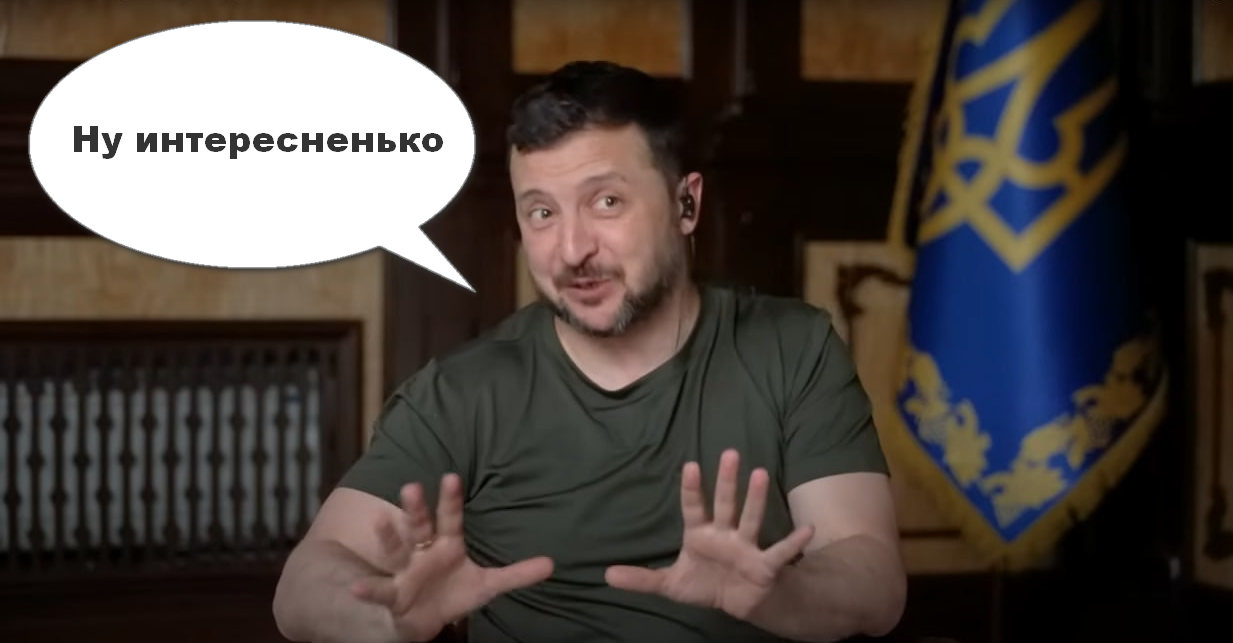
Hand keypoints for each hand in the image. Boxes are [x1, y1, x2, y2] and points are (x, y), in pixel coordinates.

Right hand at [351, 474, 553, 641]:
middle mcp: (423, 552)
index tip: (451, 476)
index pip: (451, 518)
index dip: (450, 499)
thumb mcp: (488, 586)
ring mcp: (405, 571)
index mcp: (447, 545)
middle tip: (412, 486)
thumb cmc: (455, 594)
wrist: (426, 621)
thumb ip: (517, 574)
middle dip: (416, 508)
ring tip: (379, 520)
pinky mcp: (393, 595)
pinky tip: (356, 587)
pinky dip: (368, 589)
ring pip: (396, 550)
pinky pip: (380, 591)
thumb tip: (552, 564)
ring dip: (387, 536)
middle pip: (420, 526)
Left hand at [605, 449, 813, 620]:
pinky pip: (780, 553)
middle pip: (725, 504)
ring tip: (761, 472)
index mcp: (700, 535)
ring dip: (756, 498)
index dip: (692, 489)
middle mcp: (725, 534)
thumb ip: (641, 579)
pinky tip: (808, 530)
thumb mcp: (669, 584)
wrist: (735, 602)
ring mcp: (746, 547)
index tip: (691, 465)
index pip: (694, 507)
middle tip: (729, 453)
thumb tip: (606, 575)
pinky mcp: (764, 565)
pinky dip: (794, 543)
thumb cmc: (704, 583)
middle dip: (727, 481)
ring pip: (751, 519)